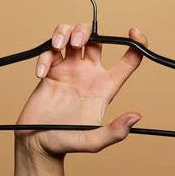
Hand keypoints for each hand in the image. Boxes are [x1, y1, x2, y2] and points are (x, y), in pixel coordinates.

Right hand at [15, 23, 147, 157]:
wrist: (37, 144)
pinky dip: (45, 57)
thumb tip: (136, 117)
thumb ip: (113, 133)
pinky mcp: (50, 72)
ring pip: (71, 35)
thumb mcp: (93, 141)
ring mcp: (68, 70)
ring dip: (65, 32)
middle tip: (77, 43)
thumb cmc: (66, 143)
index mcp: (105, 86)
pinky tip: (41, 74)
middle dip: (87, 31)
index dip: (136, 43)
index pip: (129, 59)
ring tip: (58, 45)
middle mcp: (89, 74)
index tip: (133, 31)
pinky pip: (49, 52)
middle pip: (96, 38)